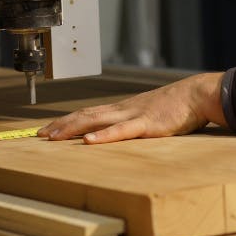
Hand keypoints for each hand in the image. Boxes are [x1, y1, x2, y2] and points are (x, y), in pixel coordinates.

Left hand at [38, 71, 226, 143]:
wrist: (196, 94)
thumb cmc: (176, 107)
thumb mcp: (149, 114)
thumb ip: (133, 123)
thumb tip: (118, 133)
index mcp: (122, 109)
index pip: (87, 114)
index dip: (66, 121)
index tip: (47, 129)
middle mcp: (122, 110)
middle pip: (85, 116)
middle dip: (60, 125)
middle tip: (39, 135)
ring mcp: (133, 115)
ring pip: (96, 121)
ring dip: (72, 129)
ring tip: (53, 136)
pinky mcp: (147, 124)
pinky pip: (122, 131)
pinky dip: (103, 136)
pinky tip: (89, 141)